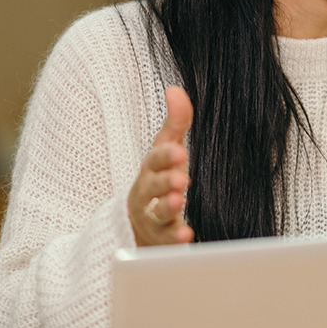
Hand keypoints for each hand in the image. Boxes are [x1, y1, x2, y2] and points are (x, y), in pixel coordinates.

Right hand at [127, 86, 194, 245]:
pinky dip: (175, 237)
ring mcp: (152, 216)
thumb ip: (176, 121)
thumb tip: (175, 89)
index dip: (165, 156)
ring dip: (167, 206)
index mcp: (150, 168)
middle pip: (153, 186)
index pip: (154, 159)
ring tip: (179, 201)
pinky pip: (166, 238)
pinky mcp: (160, 237)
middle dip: (165, 181)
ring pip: (157, 211)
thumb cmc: (158, 178)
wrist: (139, 220)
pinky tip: (187, 234)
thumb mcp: (168, 148)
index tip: (180, 151)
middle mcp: (147, 192)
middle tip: (181, 179)